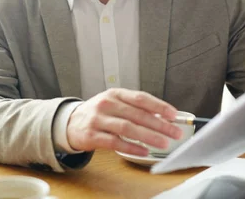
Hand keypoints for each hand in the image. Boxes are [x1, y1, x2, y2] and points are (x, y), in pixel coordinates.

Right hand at [66, 88, 183, 155]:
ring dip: (148, 136)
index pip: (141, 98)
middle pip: (137, 114)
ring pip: (128, 128)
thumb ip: (135, 108)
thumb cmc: (98, 113)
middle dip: (159, 125)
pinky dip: (131, 147)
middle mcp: (106, 104)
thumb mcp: (115, 104)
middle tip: (174, 132)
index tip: (173, 114)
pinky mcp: (92, 136)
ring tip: (163, 143)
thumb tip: (162, 118)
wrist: (70, 123)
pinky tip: (144, 151)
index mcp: (115, 94)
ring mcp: (98, 120)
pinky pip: (115, 142)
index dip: (159, 106)